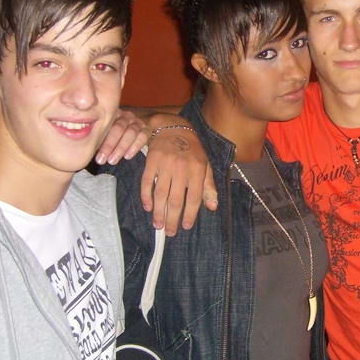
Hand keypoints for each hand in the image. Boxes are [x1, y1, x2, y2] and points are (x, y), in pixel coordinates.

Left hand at [95, 110, 151, 164]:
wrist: (130, 132)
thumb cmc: (110, 137)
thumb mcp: (102, 135)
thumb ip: (95, 137)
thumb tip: (81, 149)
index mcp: (112, 113)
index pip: (107, 124)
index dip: (102, 142)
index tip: (97, 158)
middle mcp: (125, 115)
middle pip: (119, 128)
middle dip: (110, 146)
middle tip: (102, 160)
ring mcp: (137, 121)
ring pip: (131, 132)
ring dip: (121, 148)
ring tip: (112, 161)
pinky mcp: (146, 129)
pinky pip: (143, 136)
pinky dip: (135, 146)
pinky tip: (127, 156)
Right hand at [142, 115, 217, 234]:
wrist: (173, 127)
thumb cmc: (192, 150)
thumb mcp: (205, 166)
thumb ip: (208, 186)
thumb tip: (213, 207)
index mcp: (198, 170)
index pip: (194, 198)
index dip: (190, 214)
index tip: (185, 227)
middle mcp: (182, 169)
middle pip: (176, 200)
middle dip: (173, 219)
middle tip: (170, 232)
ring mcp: (165, 165)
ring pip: (161, 194)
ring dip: (159, 212)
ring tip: (159, 225)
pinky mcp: (151, 161)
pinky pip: (147, 183)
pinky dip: (146, 197)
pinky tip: (148, 208)